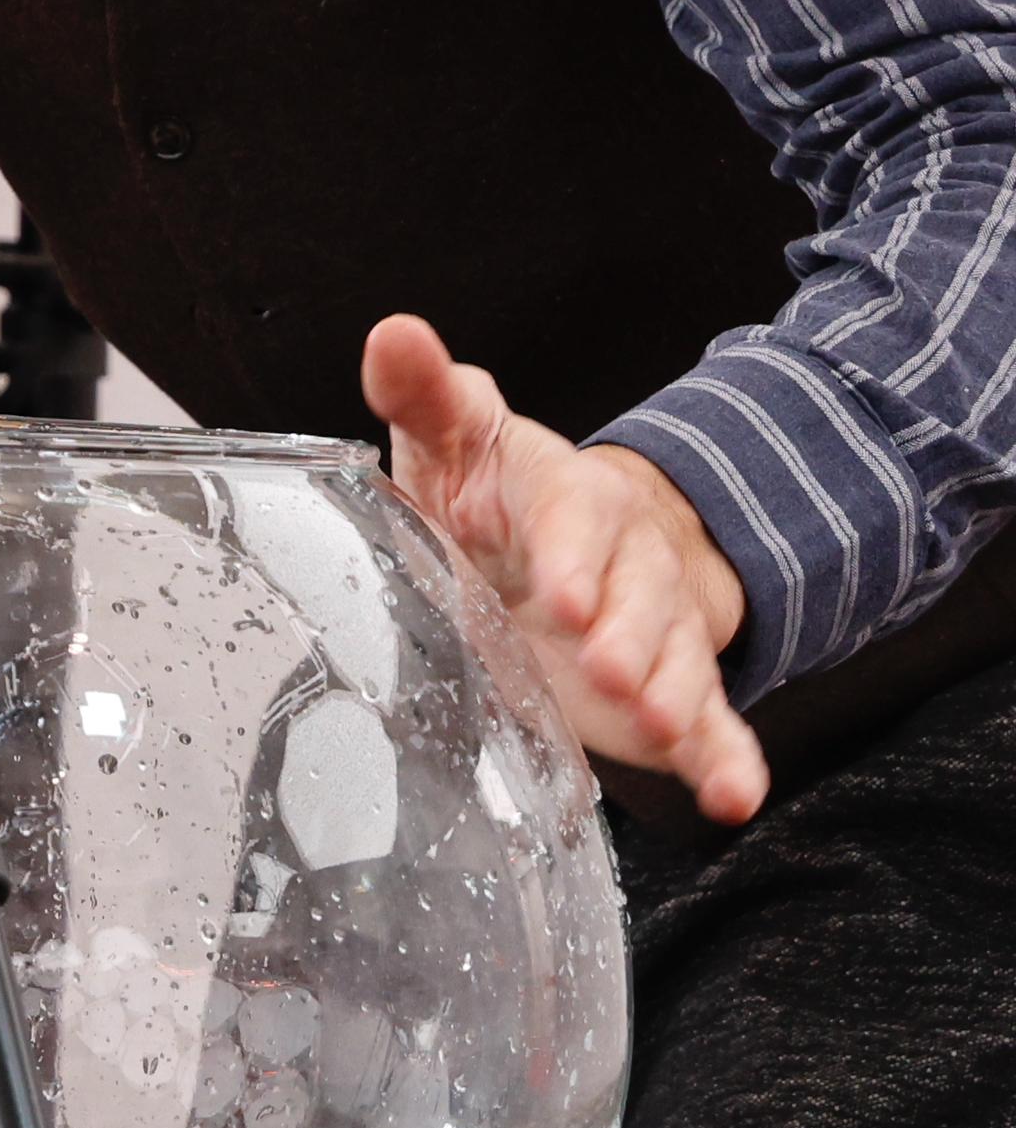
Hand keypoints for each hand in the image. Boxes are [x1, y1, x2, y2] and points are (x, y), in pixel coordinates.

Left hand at [363, 314, 765, 822]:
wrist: (571, 545)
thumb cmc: (498, 494)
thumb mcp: (455, 440)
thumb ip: (425, 394)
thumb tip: (394, 333)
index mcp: (567, 499)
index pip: (576, 517)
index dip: (572, 553)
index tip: (559, 592)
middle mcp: (625, 563)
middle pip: (638, 596)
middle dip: (626, 634)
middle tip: (605, 670)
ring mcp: (652, 630)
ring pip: (678, 660)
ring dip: (672, 695)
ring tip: (660, 726)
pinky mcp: (667, 690)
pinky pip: (711, 724)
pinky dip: (726, 760)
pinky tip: (733, 795)